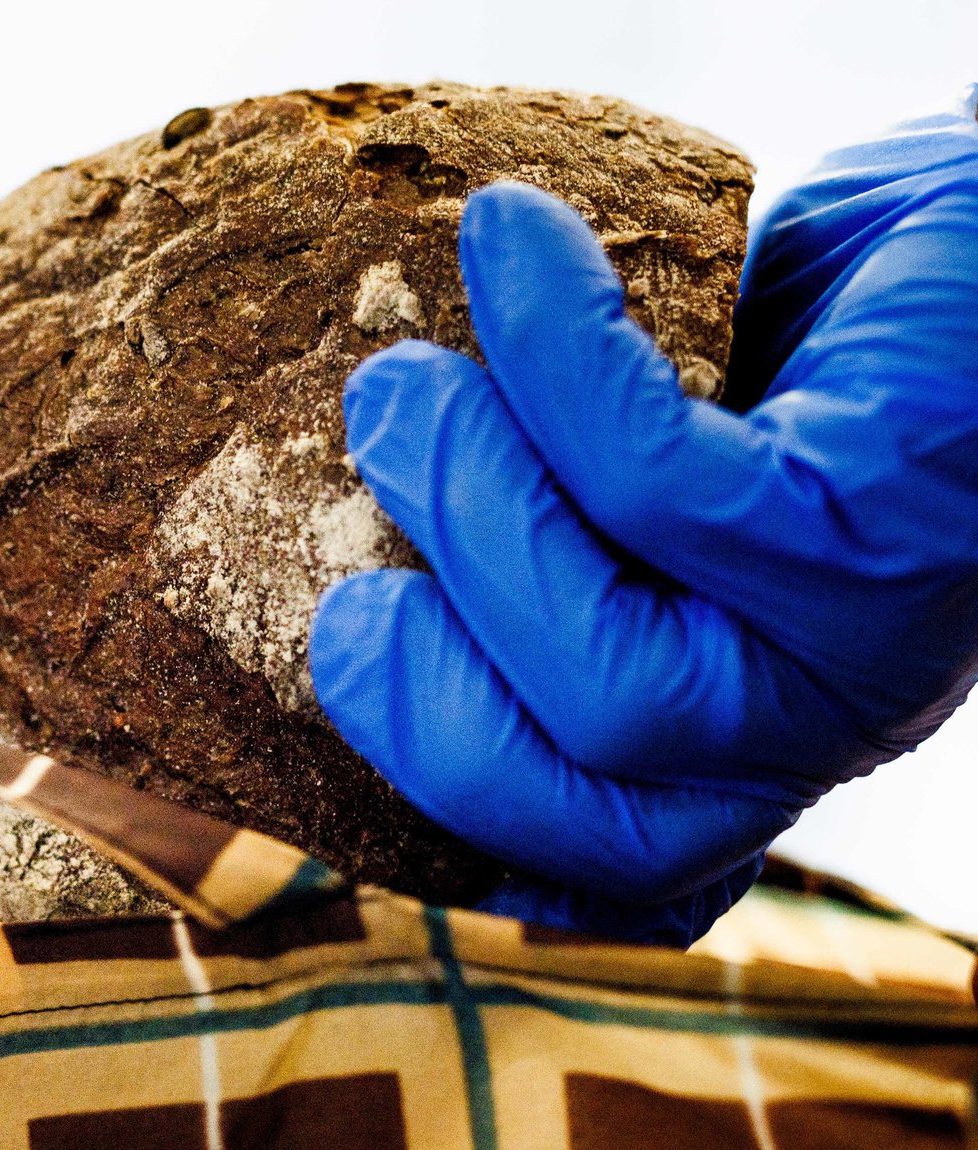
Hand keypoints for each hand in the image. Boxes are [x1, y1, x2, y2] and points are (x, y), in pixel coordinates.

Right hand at [308, 87, 977, 944]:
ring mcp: (865, 648)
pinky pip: (663, 490)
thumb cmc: (844, 328)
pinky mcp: (886, 526)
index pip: (622, 878)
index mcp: (758, 732)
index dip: (463, 819)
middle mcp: (816, 725)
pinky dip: (551, 365)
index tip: (351, 661)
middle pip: (588, 824)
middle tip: (346, 568)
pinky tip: (512, 243)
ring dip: (464, 519)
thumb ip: (566, 519)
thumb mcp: (690, 454)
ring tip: (402, 381)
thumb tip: (364, 470)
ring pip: (612, 688)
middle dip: (416, 705)